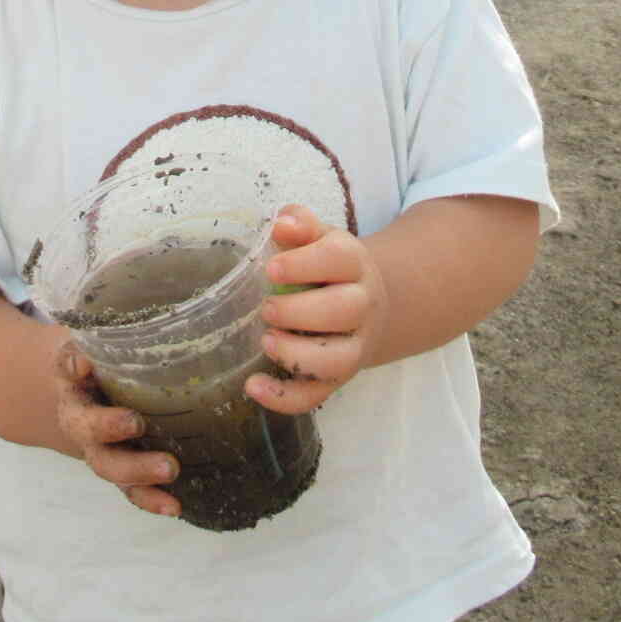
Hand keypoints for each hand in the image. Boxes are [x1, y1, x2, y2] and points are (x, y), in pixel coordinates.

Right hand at [51, 339, 179, 518]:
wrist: (76, 393)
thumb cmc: (99, 356)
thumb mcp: (98, 334)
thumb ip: (112, 325)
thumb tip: (138, 298)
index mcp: (73, 382)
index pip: (68, 372)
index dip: (74, 367)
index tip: (84, 363)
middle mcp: (81, 419)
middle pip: (89, 433)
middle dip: (109, 429)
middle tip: (136, 424)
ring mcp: (100, 448)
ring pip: (110, 466)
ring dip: (137, 473)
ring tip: (171, 471)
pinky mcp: (121, 467)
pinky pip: (131, 489)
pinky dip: (151, 500)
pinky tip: (175, 507)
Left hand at [249, 204, 386, 414]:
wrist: (366, 303)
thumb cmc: (328, 267)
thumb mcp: (319, 238)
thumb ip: (300, 224)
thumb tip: (281, 223)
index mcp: (354, 264)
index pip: (339, 259)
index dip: (305, 264)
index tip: (270, 268)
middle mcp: (362, 306)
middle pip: (344, 311)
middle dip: (301, 311)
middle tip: (267, 308)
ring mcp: (354, 346)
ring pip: (338, 360)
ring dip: (299, 355)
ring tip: (266, 342)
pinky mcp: (338, 378)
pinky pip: (317, 395)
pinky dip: (285, 398)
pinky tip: (253, 386)